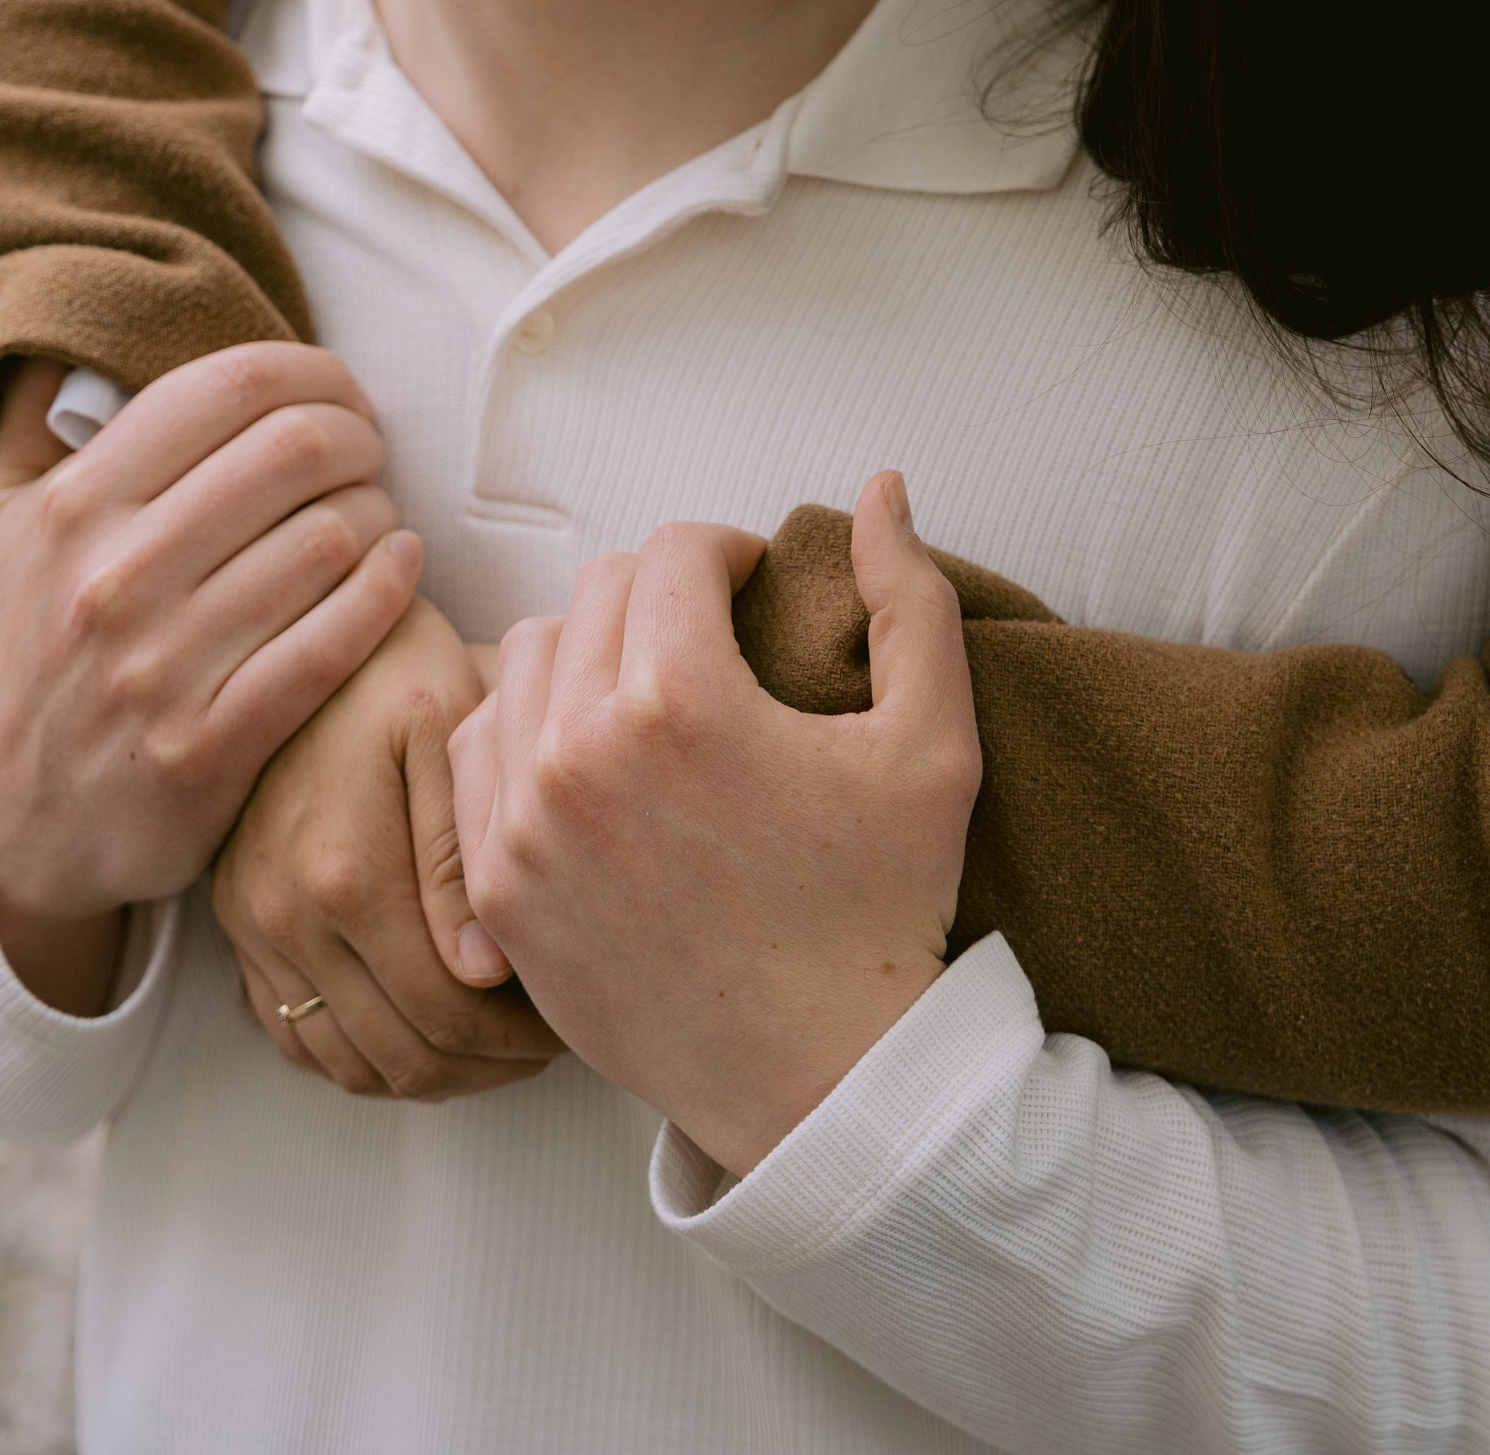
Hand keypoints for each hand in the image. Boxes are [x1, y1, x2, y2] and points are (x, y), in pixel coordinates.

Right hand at [0, 344, 419, 1013]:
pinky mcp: (209, 749)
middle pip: (296, 449)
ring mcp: (162, 667)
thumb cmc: (24, 656)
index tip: (339, 394)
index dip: (314, 373)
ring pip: (330, 539)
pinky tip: (399, 569)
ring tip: (374, 519)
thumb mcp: (2, 530)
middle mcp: (116, 577)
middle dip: (359, 438)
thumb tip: (64, 349)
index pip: (231, 387)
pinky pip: (336, 642)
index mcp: (75, 507)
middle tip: (368, 456)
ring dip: (378, 513)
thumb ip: (29, 430)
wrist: (2, 830)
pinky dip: (389, 589)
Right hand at [213, 596, 561, 1101]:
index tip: (571, 1015)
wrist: (302, 628)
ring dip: (431, 1071)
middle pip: (401, 1054)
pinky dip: (368, 1053)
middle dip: (489, 1065)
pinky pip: (300, 1036)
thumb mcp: (450, 728)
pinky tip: (427, 1026)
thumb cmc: (396, 665)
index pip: (445, 1014)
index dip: (521, 1038)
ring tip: (501, 1043)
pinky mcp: (239, 927)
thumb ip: (464, 854)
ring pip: (349, 1061)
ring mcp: (253, 928)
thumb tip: (484, 973)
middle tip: (550, 1040)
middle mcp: (284, 915)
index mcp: (345, 872)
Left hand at [451, 472, 979, 1173]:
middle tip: (717, 639)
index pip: (673, 551)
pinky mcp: (496, 891)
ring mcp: (523, 825)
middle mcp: (580, 753)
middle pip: (600, 593)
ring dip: (590, 652)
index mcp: (681, 702)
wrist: (822, 1078)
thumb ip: (910, 596)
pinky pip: (477, 752)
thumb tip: (883, 488)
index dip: (730, 552)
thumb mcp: (935, 740)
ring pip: (527, 658)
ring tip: (651, 691)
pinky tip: (588, 756)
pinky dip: (526, 732)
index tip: (758, 587)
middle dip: (664, 596)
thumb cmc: (884, 908)